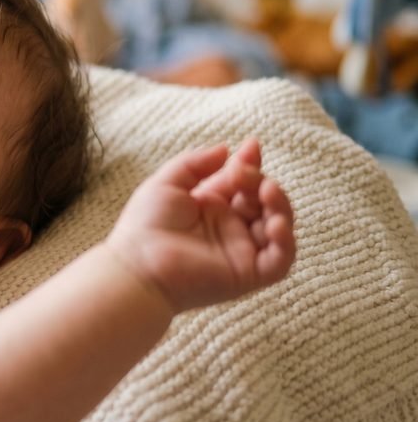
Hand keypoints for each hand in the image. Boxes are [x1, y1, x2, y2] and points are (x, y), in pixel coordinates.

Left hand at [105, 139, 295, 312]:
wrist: (137, 265)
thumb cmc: (144, 225)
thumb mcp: (167, 183)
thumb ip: (196, 163)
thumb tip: (227, 150)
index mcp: (212, 207)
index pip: (243, 183)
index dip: (250, 164)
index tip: (251, 146)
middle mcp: (230, 228)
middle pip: (264, 201)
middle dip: (260, 182)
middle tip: (243, 174)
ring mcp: (241, 252)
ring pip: (278, 227)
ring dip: (280, 206)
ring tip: (266, 191)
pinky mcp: (248, 275)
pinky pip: (280, 261)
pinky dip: (285, 242)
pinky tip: (274, 224)